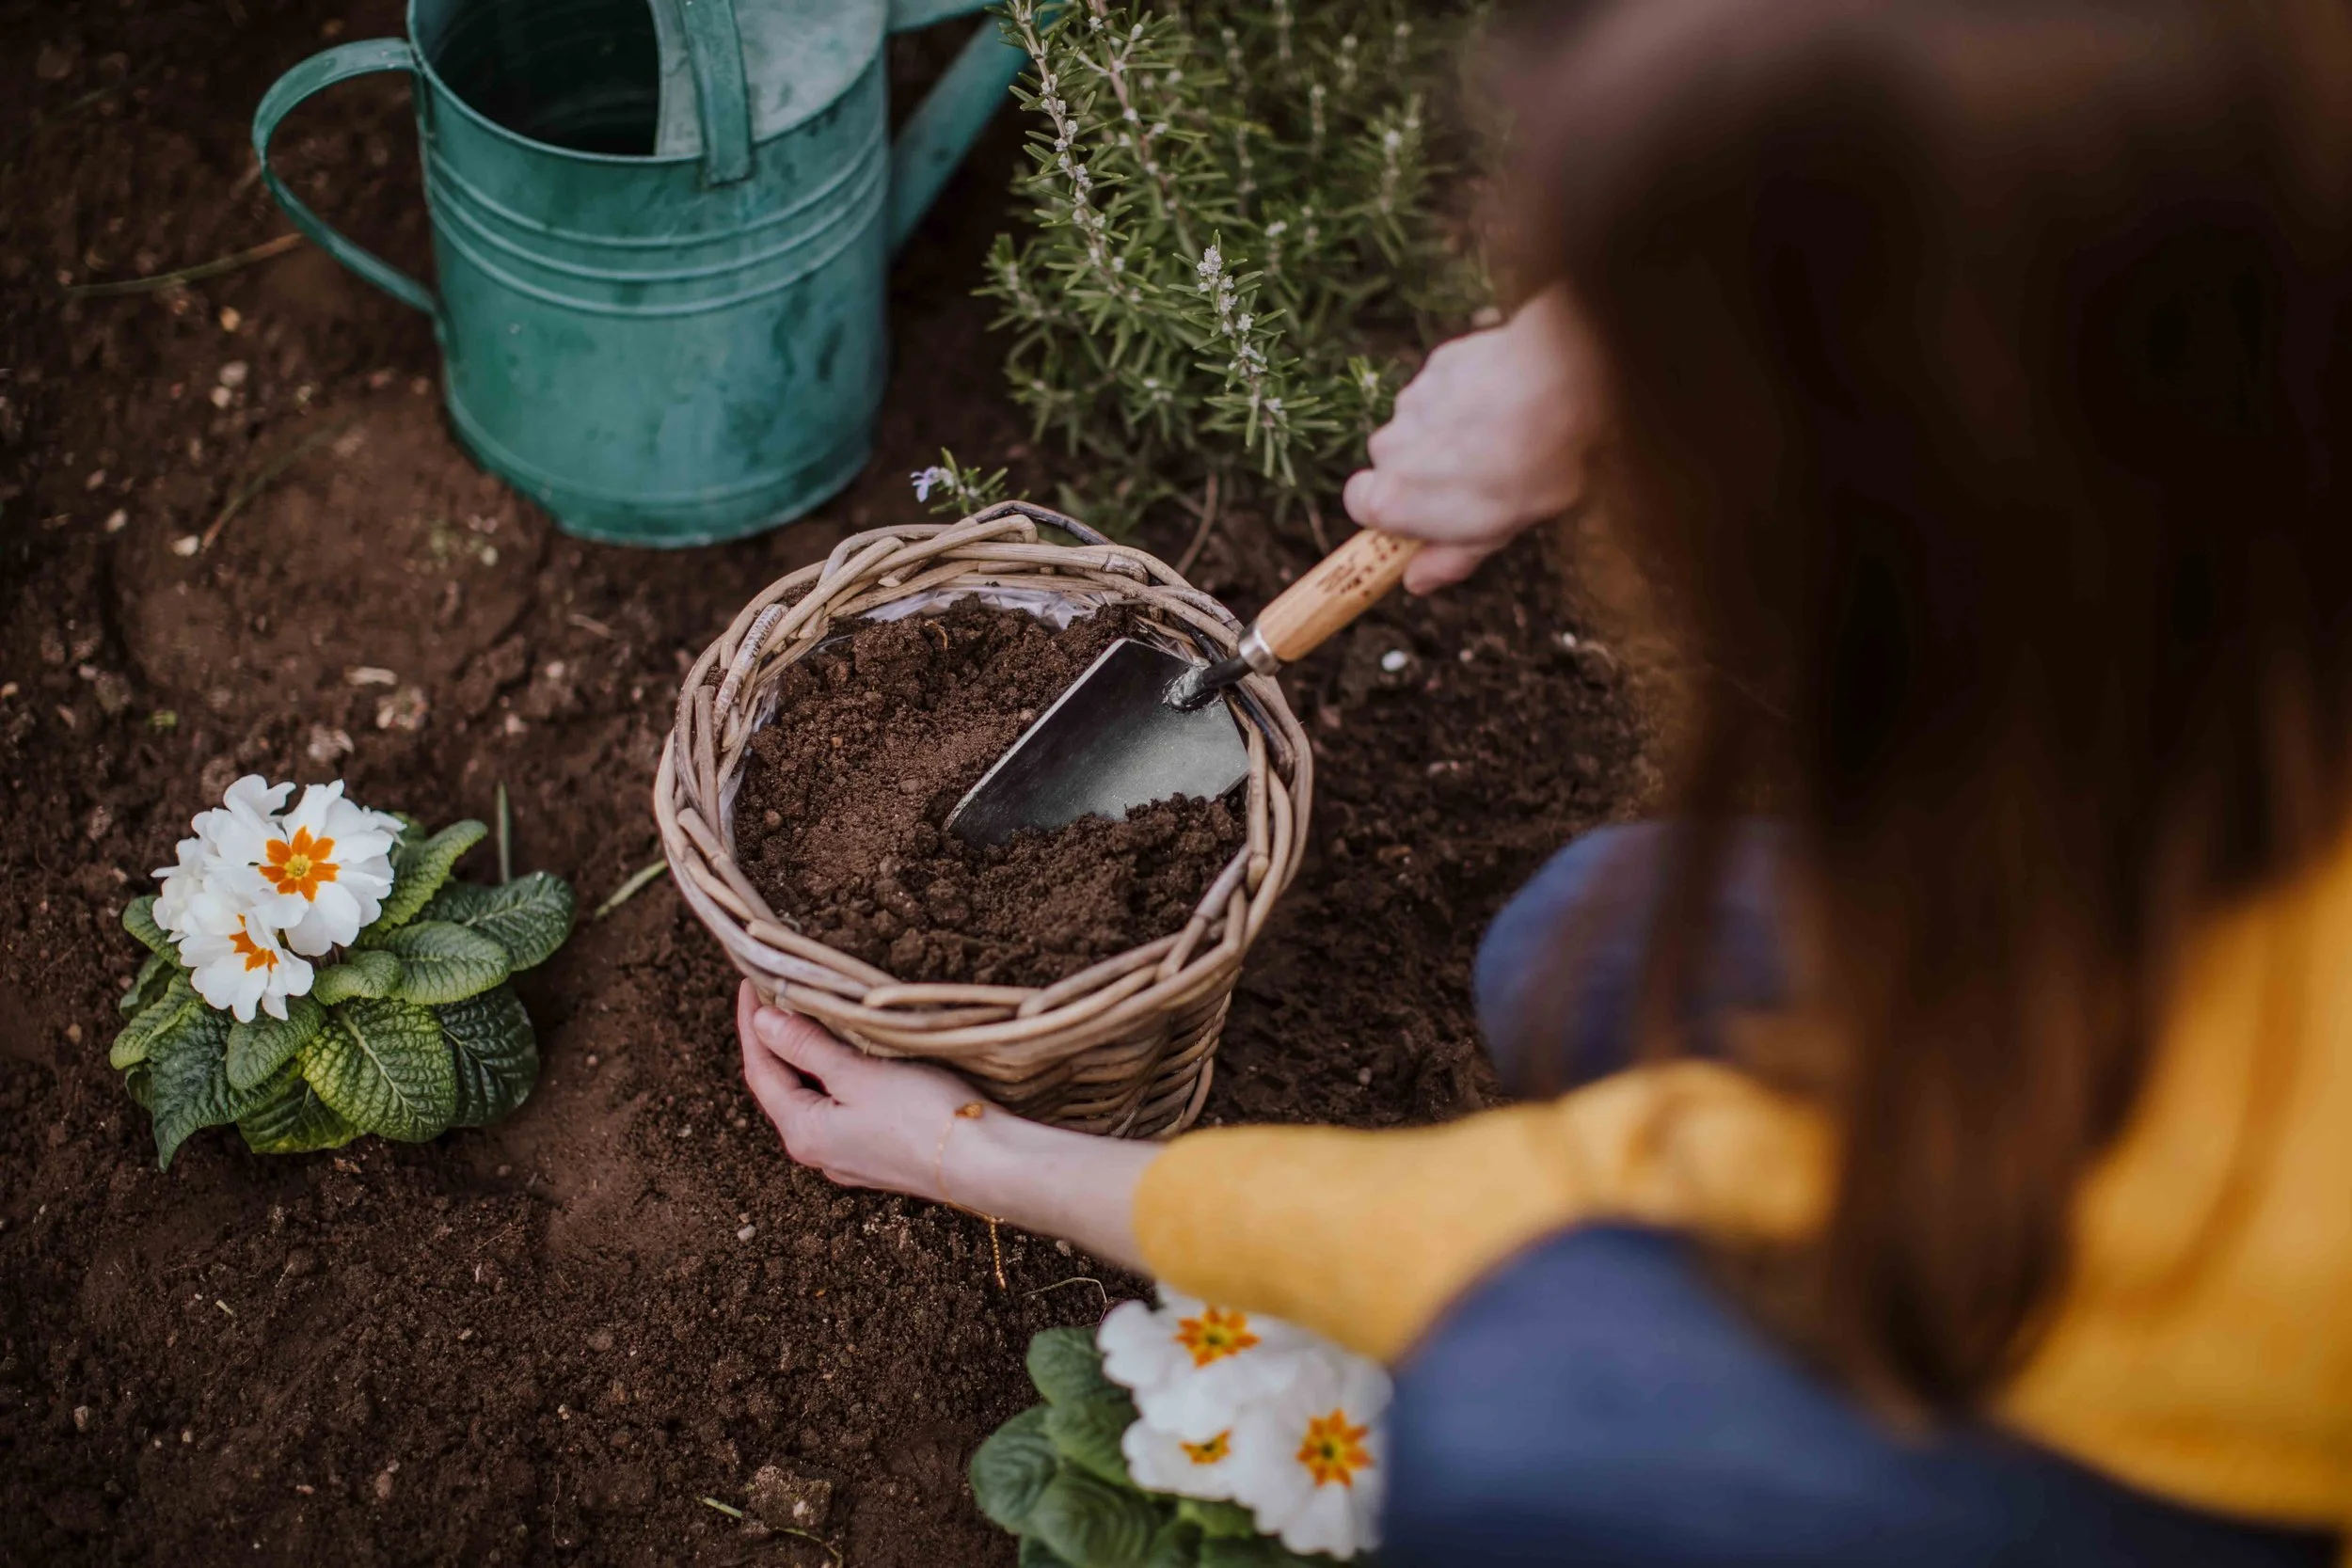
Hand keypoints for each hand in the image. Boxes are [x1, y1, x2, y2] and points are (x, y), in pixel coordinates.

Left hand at [736, 981, 1160, 1268]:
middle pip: (782, 1087)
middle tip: (775, 995)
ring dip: (806, 1058)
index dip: (752, 1025)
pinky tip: (849, 1057)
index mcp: (803, 1132)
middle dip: (775, 1041)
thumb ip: (809, 1048)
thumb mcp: (859, 1074)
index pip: (761, 1071)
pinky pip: (841, 1109)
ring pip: (814, 1098)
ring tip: (807, 1018)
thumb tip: (764, 1023)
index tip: (751, 984)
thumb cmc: (923, 1117)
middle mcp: (819, 1151)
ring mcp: (850, 1157)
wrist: (985, 1164)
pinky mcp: (879, 1154)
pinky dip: (834, 1077)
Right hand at [1343, 285, 1608, 592]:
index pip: (1360, 508)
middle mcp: (1387, 448)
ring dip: (1445, 435)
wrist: (1556, 382)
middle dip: (1423, 472)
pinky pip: (1441, 392)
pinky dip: (1463, 401)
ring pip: (1417, 426)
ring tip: (1499, 440)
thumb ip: (1448, 558)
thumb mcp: (1496, 532)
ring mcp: (1410, 402)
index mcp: (1393, 500)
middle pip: (1391, 465)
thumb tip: (1415, 580)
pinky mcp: (1436, 366)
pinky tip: (1502, 405)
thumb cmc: (1531, 467)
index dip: (1392, 513)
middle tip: (1479, 480)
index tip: (1426, 518)